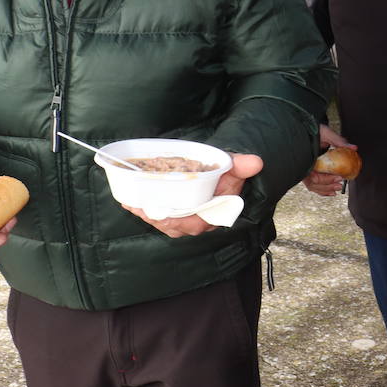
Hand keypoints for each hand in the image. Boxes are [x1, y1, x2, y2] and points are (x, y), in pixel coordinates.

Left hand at [123, 152, 261, 236]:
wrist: (223, 174)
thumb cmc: (228, 174)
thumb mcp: (235, 168)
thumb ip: (242, 166)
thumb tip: (256, 162)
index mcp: (212, 214)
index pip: (193, 222)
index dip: (176, 220)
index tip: (161, 213)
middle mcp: (197, 221)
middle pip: (172, 224)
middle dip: (154, 217)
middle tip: (138, 206)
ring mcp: (184, 218)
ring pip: (162, 221)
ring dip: (146, 214)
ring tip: (130, 204)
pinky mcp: (173, 213)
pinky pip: (157, 216)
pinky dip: (144, 210)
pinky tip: (130, 202)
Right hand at [304, 125, 353, 196]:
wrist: (304, 128)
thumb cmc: (313, 129)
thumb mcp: (326, 133)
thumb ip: (339, 140)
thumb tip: (354, 148)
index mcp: (305, 158)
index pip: (313, 175)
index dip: (327, 179)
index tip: (339, 176)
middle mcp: (302, 165)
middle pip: (312, 183)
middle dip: (327, 186)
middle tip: (340, 184)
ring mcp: (303, 169)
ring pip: (312, 185)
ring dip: (325, 189)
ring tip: (337, 189)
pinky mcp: (307, 171)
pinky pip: (312, 183)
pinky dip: (321, 189)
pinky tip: (331, 192)